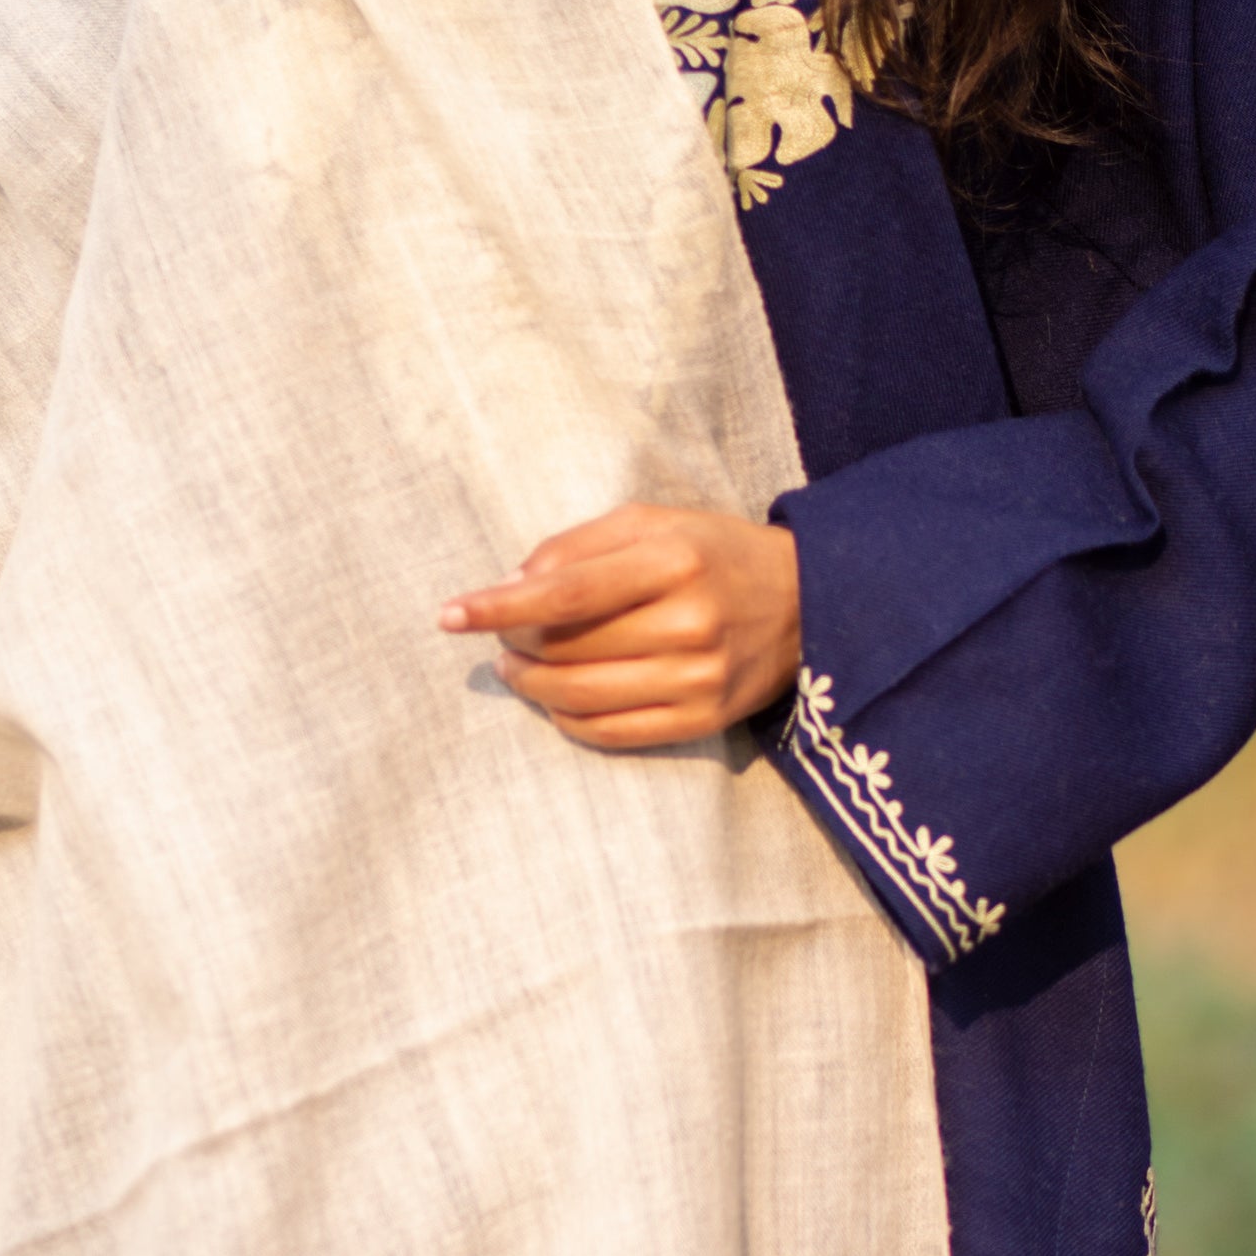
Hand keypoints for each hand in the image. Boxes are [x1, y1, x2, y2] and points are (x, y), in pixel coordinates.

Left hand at [440, 505, 800, 755]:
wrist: (806, 602)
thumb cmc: (711, 553)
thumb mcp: (652, 522)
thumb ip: (577, 546)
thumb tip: (507, 586)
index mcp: (674, 561)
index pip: (566, 591)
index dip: (500, 608)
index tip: (449, 615)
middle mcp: (690, 623)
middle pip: (567, 648)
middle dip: (516, 643)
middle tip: (502, 635)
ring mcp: (699, 679)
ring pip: (580, 696)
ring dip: (531, 685)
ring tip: (516, 666)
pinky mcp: (704, 721)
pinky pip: (611, 733)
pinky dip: (567, 718)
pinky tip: (555, 698)